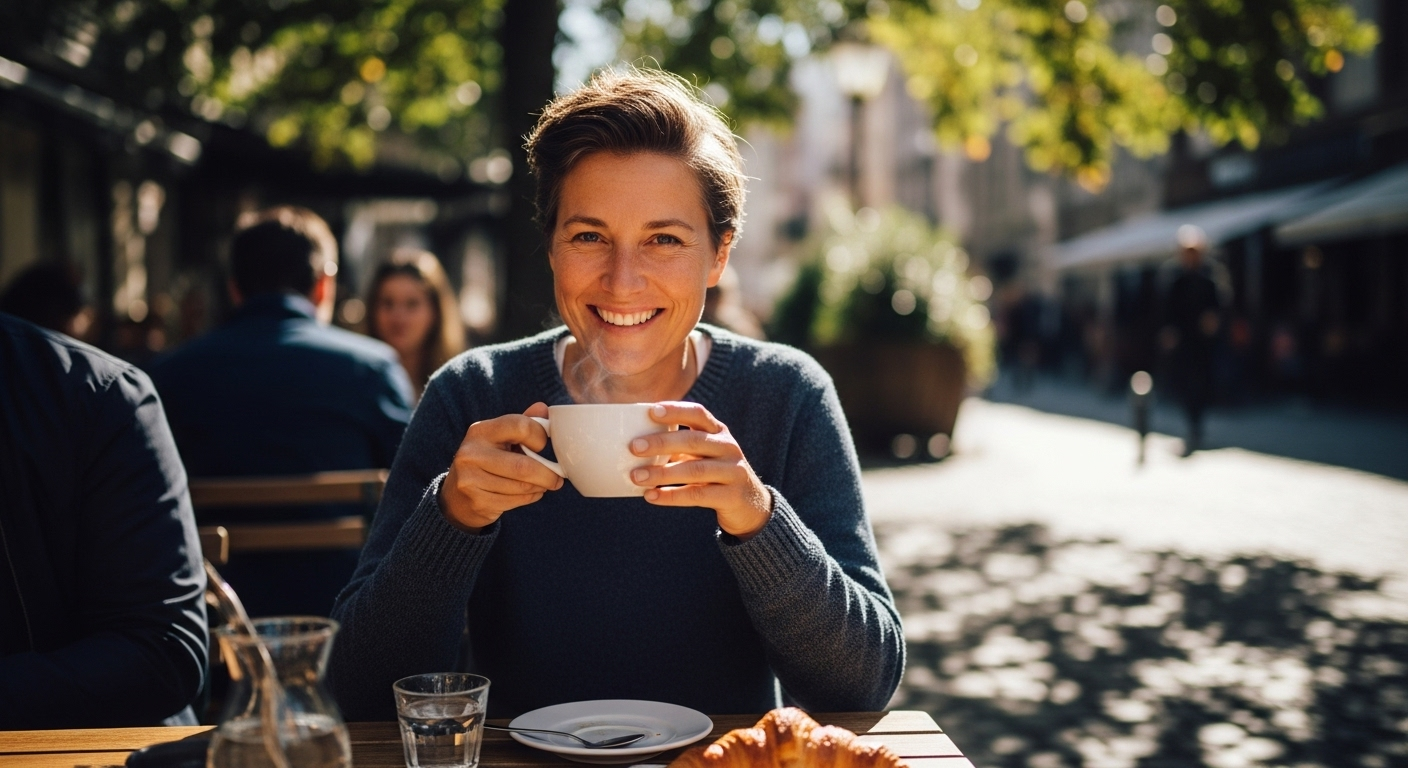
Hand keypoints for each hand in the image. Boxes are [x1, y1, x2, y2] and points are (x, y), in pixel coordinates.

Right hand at [440, 402, 563, 532]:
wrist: (457, 497)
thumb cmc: (487, 461)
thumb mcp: (500, 438)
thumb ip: (522, 423)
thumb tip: (544, 408)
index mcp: (481, 431)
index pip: (520, 425)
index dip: (539, 436)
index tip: (544, 445)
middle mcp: (472, 453)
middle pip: (523, 466)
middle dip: (548, 474)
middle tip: (558, 478)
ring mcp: (471, 479)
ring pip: (522, 486)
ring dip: (540, 487)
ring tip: (543, 485)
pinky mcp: (477, 501)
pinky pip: (515, 501)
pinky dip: (530, 498)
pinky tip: (530, 493)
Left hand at [629, 402, 772, 539]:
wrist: (751, 505)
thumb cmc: (716, 475)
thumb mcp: (704, 456)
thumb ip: (679, 448)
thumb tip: (636, 446)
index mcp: (719, 432)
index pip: (698, 414)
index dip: (676, 410)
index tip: (652, 410)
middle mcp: (729, 448)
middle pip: (693, 441)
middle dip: (661, 443)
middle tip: (634, 447)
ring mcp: (733, 472)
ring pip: (694, 469)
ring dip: (662, 473)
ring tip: (636, 476)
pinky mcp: (731, 496)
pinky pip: (697, 494)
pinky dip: (671, 496)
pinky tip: (651, 496)